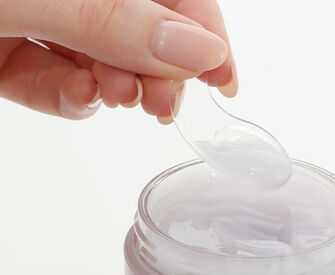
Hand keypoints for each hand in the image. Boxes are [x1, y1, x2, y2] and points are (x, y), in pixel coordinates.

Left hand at [0, 0, 235, 121]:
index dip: (202, 33)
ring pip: (103, 60)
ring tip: (118, 96)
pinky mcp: (12, 58)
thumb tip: (200, 50)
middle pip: (141, 30)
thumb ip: (115, 20)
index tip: (222, 79)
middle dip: (159, 70)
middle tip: (163, 101)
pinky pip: (58, 83)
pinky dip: (74, 98)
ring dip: (119, 87)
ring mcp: (41, 23)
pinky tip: (80, 96)